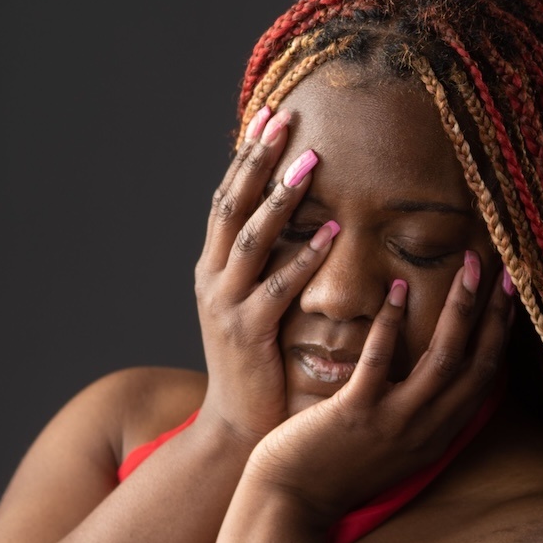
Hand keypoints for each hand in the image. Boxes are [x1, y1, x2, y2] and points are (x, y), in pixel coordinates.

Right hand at [193, 107, 332, 446]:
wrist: (238, 428)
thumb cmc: (258, 365)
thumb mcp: (255, 305)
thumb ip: (269, 266)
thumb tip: (301, 220)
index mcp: (213, 269)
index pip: (227, 198)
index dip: (246, 155)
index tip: (268, 114)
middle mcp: (212, 279)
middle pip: (232, 205)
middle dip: (257, 159)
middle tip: (284, 118)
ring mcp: (226, 306)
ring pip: (251, 239)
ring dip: (281, 198)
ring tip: (311, 162)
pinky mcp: (248, 334)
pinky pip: (277, 287)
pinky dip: (303, 257)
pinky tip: (331, 233)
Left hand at [244, 252, 515, 526]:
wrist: (290, 505)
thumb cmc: (335, 470)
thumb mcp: (394, 449)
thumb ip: (419, 416)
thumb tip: (436, 377)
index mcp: (438, 436)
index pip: (484, 379)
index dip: (502, 336)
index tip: (510, 297)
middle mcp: (426, 430)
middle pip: (477, 365)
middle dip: (495, 314)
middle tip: (504, 269)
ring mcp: (394, 423)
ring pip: (441, 359)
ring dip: (459, 309)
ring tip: (468, 267)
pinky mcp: (356, 414)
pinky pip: (380, 362)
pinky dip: (392, 324)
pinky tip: (397, 289)